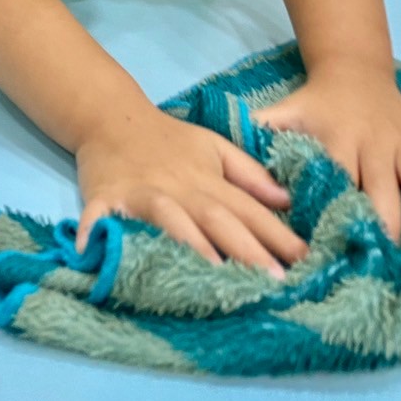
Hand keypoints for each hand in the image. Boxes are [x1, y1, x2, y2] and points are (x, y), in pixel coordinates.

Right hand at [75, 103, 307, 276]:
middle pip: (216, 218)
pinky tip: (95, 258)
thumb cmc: (169, 141)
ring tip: (214, 275)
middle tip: (274, 283)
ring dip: (191, 245)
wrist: (111, 116)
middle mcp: (179, 188)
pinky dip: (97, 237)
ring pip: (170, 219)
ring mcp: (141, 194)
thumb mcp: (214, 148)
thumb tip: (289, 202)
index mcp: (207, 178)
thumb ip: (250, 175)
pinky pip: (101, 220)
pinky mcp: (104, 199)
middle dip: (246, 249)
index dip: (276, 235)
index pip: (248, 209)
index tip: (306, 262)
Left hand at [254, 66, 400, 248]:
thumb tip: (226, 162)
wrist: (353, 71)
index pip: (336, 177)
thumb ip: (257, 136)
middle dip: (384, 217)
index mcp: (335, 140)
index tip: (335, 241)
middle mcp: (372, 144)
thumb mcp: (283, 114)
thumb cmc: (314, 106)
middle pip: (379, 184)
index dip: (336, 206)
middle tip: (387, 254)